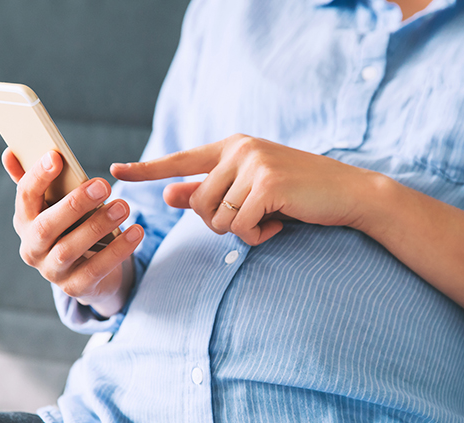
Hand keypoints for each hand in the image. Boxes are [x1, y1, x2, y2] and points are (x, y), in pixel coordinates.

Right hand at [2, 148, 143, 316]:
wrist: (90, 274)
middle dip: (74, 204)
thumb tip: (10, 153)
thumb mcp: (58, 206)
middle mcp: (32, 248)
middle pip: (46, 226)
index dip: (38, 177)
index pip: (25, 196)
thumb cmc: (73, 228)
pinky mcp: (75, 288)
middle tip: (103, 185)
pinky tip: (137, 232)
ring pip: (70, 249)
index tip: (55, 156)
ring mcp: (52, 271)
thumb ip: (40, 182)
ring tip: (124, 206)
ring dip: (98, 226)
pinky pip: (96, 269)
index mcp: (25, 221)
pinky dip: (118, 250)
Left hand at [111, 134, 463, 327]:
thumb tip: (169, 196)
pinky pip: (240, 227)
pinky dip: (258, 235)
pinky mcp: (267, 183)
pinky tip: (281, 222)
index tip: (115, 172)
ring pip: (217, 218)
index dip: (147, 169)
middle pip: (198, 205)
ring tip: (270, 217)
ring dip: (242, 230)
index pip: (180, 159)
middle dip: (220, 223)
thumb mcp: (251, 190)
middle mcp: (238, 149)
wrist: (348, 192)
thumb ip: (210, 191)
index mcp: (232, 147)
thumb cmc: (299, 193)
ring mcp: (253, 163)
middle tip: (254, 218)